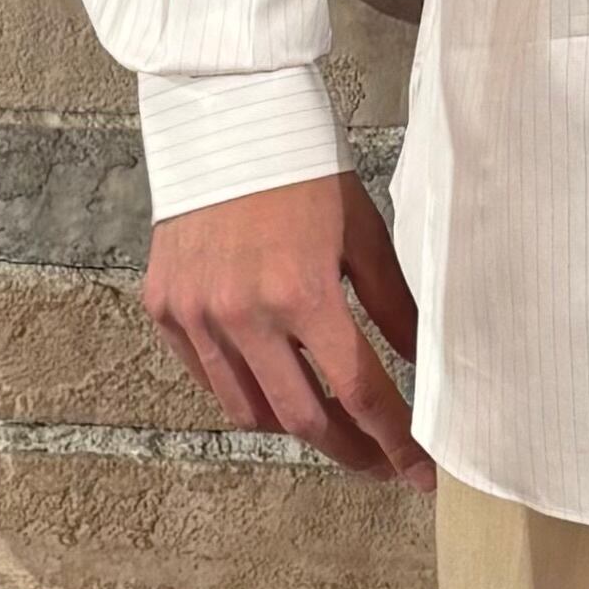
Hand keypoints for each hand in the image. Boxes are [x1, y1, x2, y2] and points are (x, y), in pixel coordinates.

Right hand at [144, 173, 435, 488]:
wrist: (227, 117)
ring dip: (296, 427)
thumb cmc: (304, 167)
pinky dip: (244, 391)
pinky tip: (276, 387)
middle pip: (304, 418)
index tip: (419, 472)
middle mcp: (245, 314)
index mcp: (304, 292)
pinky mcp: (166, 308)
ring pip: (249, 409)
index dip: (394, 440)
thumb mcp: (363, 229)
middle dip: (350, 450)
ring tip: (333, 428)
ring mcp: (198, 315)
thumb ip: (393, 301)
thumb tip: (422, 360)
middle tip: (379, 462)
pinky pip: (208, 376)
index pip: (359, 391)